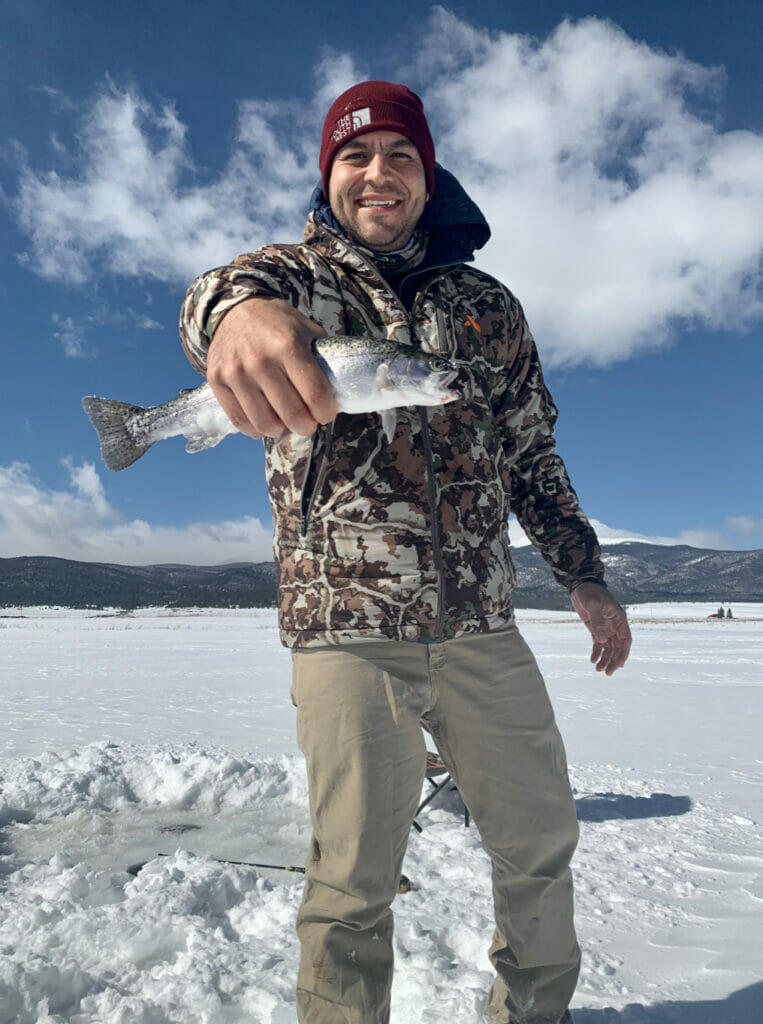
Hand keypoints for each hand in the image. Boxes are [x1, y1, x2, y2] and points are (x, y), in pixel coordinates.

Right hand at [206, 297, 337, 438]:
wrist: (233, 310)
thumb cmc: (276, 323)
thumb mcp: (306, 329)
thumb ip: (321, 358)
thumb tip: (338, 392)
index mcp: (288, 346)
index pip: (316, 396)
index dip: (326, 412)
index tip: (326, 413)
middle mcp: (260, 360)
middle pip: (292, 415)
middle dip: (307, 426)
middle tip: (308, 422)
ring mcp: (236, 373)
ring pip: (266, 424)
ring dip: (282, 430)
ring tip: (286, 422)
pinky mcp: (217, 381)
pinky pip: (240, 421)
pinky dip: (256, 429)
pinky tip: (265, 422)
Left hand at [571, 582, 630, 675]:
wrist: (580, 586)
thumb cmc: (590, 592)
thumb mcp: (594, 605)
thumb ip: (599, 622)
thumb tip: (603, 640)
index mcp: (619, 619)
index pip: (625, 640)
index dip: (623, 653)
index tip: (619, 664)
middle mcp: (614, 626)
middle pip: (617, 647)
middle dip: (613, 660)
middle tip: (607, 672)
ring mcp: (605, 628)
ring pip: (608, 648)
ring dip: (605, 659)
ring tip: (599, 670)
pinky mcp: (595, 629)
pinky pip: (598, 644)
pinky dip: (597, 652)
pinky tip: (593, 660)